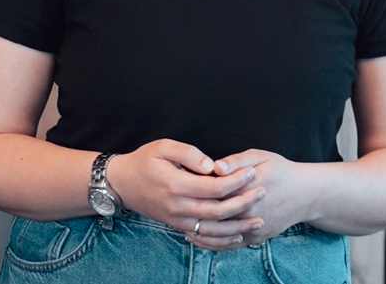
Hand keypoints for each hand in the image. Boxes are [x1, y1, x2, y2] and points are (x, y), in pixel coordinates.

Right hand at [107, 139, 265, 245]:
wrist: (122, 184)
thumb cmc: (144, 160)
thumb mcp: (163, 147)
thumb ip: (188, 153)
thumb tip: (211, 165)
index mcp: (176, 184)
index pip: (214, 187)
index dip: (235, 181)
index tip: (251, 171)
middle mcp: (178, 206)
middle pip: (218, 211)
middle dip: (243, 203)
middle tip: (263, 192)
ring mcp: (177, 220)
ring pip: (213, 229)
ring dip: (237, 227)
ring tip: (258, 221)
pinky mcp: (177, 226)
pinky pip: (203, 237)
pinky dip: (221, 239)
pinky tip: (237, 235)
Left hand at [184, 149, 304, 248]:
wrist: (306, 194)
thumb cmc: (281, 170)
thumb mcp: (260, 157)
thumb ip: (236, 161)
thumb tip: (215, 167)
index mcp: (247, 187)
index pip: (217, 190)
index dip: (198, 189)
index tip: (183, 184)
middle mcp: (249, 211)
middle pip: (216, 214)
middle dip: (195, 213)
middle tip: (176, 207)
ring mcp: (253, 227)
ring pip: (221, 235)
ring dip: (201, 232)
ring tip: (182, 225)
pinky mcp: (256, 238)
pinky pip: (231, 245)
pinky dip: (213, 244)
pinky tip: (200, 238)